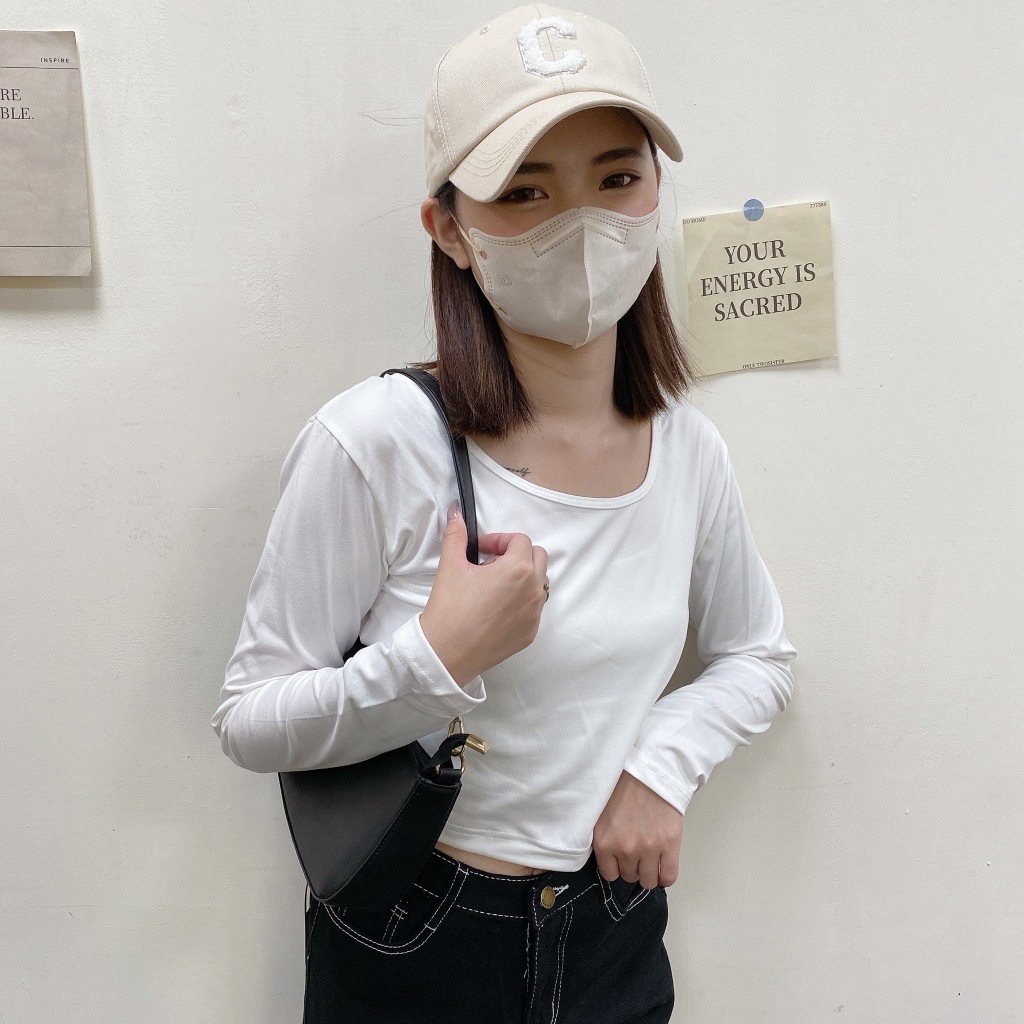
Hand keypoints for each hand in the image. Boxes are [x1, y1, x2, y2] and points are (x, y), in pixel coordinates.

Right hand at [420, 504, 548, 685]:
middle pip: (537, 557)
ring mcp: (535, 613)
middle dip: (516, 555)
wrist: (446, 653)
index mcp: (518, 569)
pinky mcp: (531, 632)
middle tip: (489, 565)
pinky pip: (533, 608)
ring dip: (521, 577)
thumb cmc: (449, 609)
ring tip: (492, 587)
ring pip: (539, 583)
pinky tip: (495, 609)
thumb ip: (456, 535)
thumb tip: (456, 514)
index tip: (481, 550)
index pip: (520, 540)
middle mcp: (533, 590)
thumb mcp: (450, 566)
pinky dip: (520, 601)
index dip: (499, 540)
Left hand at [593, 770, 682, 888]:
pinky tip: (664, 866)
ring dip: (649, 871)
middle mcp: (624, 849)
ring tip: (651, 857)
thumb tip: (608, 856)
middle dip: (633, 866)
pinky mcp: (669, 844)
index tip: (621, 860)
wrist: (649, 769)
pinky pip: (669, 877)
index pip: (609, 874)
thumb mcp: (602, 813)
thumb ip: (604, 837)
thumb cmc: (624, 785)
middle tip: (637, 851)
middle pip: (630, 876)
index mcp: (604, 841)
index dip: (617, 867)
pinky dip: (666, 876)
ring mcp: (648, 849)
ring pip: (648, 880)